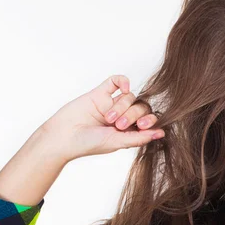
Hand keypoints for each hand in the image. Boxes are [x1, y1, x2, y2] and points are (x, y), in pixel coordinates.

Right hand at [40, 74, 163, 161]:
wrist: (62, 137)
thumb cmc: (88, 144)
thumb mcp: (117, 142)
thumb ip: (139, 137)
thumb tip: (162, 134)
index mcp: (128, 130)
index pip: (148, 120)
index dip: (149, 120)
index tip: (142, 125)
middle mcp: (122, 116)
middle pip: (141, 107)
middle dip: (133, 114)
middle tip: (118, 125)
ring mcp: (111, 103)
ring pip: (130, 96)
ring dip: (122, 106)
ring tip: (108, 118)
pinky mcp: (100, 93)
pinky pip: (116, 81)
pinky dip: (123, 81)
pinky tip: (123, 87)